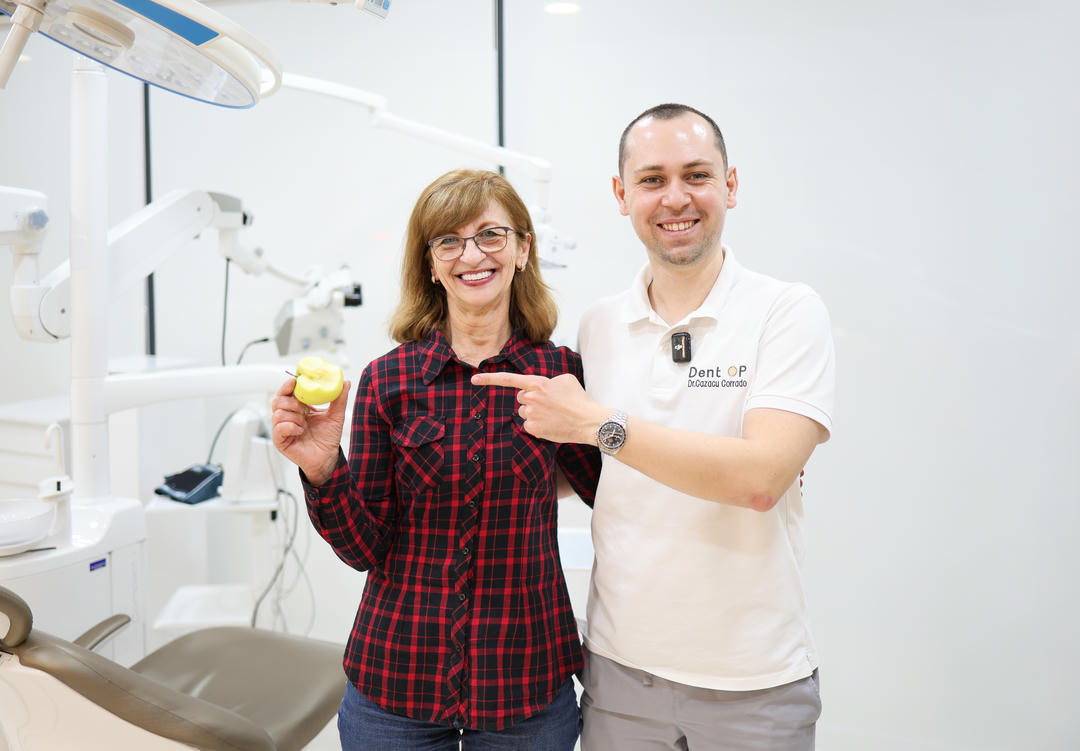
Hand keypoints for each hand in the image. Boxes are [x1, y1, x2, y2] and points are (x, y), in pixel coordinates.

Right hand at [271, 377, 350, 484]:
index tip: (295, 380)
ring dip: (295, 417)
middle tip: (306, 408)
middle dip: (293, 402)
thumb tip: (345, 382)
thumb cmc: (328, 437)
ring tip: (306, 424)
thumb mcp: (336, 415)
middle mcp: (287, 416)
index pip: (286, 392)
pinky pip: (279, 428)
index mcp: (297, 407)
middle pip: (278, 400)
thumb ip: (339, 399)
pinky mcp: (280, 440)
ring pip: (278, 413)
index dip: (288, 385)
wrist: (327, 457)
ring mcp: (282, 428)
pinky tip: (301, 430)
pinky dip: (291, 427)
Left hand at [469, 371, 604, 444]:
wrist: (589, 421)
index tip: (473, 379)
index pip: (508, 379)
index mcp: (537, 383)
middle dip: (530, 400)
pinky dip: (538, 425)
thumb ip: (547, 381)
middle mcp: (530, 398)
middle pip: (520, 398)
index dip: (489, 379)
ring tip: (554, 415)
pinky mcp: (533, 429)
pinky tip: (552, 424)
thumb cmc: (579, 399)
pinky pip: (529, 425)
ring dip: (535, 413)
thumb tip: (537, 388)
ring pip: (524, 413)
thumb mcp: (564, 380)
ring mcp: (531, 415)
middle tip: (550, 404)